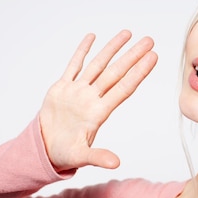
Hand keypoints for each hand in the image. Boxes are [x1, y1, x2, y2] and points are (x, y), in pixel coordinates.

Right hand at [39, 30, 157, 171]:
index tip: (152, 58)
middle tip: (149, 40)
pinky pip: (73, 65)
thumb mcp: (80, 157)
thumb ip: (97, 157)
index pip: (123, 88)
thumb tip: (115, 164)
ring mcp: (77, 91)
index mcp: (98, 113)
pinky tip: (92, 37)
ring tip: (127, 33)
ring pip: (97, 65)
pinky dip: (81, 51)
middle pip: (115, 72)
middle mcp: (91, 98)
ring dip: (112, 49)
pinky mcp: (62, 88)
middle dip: (132, 56)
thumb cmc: (65, 154)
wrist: (45, 149)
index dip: (138, 73)